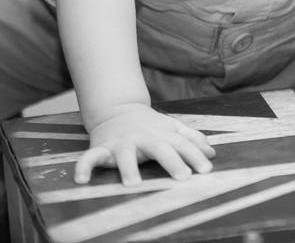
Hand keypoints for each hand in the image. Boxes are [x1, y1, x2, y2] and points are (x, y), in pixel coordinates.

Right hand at [76, 103, 215, 185]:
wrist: (116, 110)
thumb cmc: (149, 125)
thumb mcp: (171, 128)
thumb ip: (191, 138)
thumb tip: (212, 153)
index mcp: (162, 133)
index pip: (182, 144)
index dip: (195, 156)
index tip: (207, 170)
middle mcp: (143, 137)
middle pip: (160, 148)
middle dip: (172, 162)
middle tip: (184, 177)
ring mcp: (122, 142)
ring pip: (125, 154)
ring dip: (128, 168)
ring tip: (133, 184)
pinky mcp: (101, 148)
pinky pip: (90, 158)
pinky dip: (84, 167)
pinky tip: (81, 181)